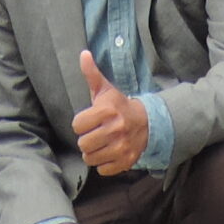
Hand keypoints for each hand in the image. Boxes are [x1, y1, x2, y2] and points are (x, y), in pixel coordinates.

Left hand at [72, 51, 151, 176]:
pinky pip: (102, 170)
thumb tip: (83, 54)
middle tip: (94, 133)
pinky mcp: (125, 162)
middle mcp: (115, 130)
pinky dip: (103, 163)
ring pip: (90, 158)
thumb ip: (92, 74)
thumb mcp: (106, 89)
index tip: (89, 120)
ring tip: (100, 143)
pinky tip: (108, 152)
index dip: (81, 123)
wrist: (147, 123)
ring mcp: (121, 148)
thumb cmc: (120, 106)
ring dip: (92, 152)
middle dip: (86, 139)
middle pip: (83, 144)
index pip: (77, 125)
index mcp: (107, 111)